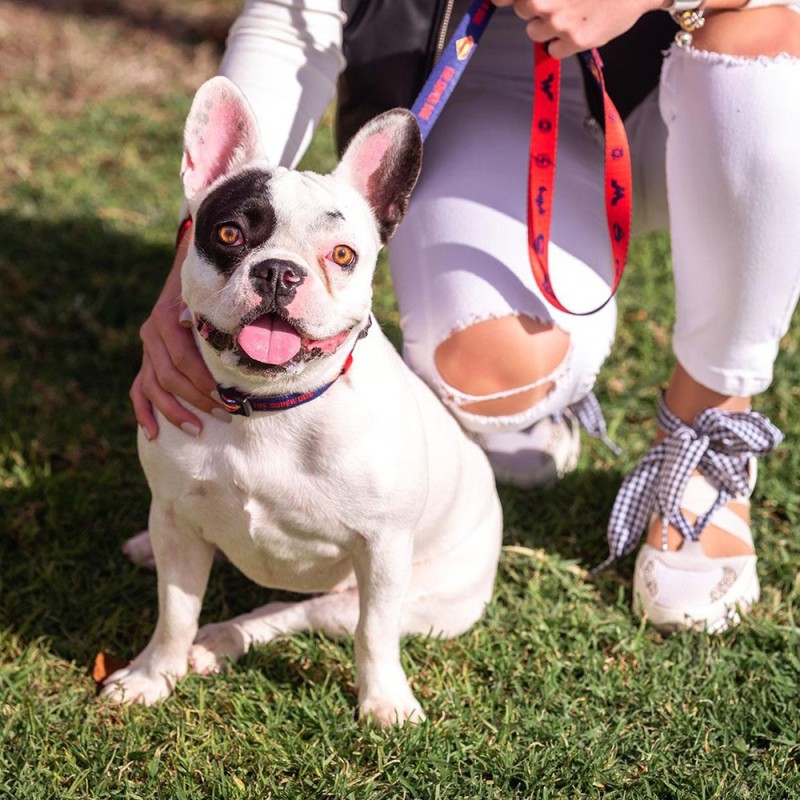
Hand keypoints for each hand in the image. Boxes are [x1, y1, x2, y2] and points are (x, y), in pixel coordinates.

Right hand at [130, 232, 222, 438]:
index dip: (204, 380)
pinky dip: (145, 413)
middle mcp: (152, 334)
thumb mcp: (213, 292)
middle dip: (198, 399)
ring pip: (153, 387)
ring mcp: (146, 349)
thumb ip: (216, 306)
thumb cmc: (211, 286)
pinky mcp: (145, 361)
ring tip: (197, 430)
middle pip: (170, 376)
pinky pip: (139, 390)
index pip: (184, 358)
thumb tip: (231, 326)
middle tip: (226, 414)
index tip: (227, 397)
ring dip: (174, 412)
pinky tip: (154, 434)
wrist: (188, 272)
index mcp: (167, 317)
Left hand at [492, 0, 663, 57]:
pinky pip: (553, 50)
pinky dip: (562, 44)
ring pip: (535, 32)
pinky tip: (580, 29)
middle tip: (559, 2)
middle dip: (536, 8)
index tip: (510, 1)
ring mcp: (559, 20)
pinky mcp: (574, 40)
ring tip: (573, 14)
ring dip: (548, 27)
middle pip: (522, 10)